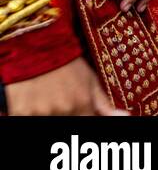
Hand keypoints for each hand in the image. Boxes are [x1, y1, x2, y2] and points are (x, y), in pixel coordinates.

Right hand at [4, 57, 122, 115]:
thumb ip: (105, 103)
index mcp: (81, 104)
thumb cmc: (68, 62)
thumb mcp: (91, 79)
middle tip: (62, 99)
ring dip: (49, 113)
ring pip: (47, 122)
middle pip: (68, 124)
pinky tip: (35, 100)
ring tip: (48, 97)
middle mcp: (62, 111)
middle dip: (67, 114)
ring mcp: (39, 113)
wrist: (37, 45)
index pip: (89, 124)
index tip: (82, 111)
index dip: (86, 118)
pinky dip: (31, 113)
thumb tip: (125, 116)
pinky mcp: (20, 112)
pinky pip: (26, 119)